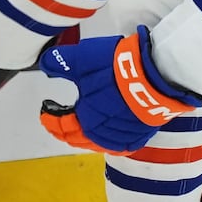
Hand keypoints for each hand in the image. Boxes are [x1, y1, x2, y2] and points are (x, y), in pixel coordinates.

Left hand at [38, 26, 201, 154]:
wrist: (156, 74)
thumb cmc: (115, 68)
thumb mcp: (81, 58)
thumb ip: (60, 61)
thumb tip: (45, 64)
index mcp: (84, 120)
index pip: (60, 126)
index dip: (50, 119)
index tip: (46, 111)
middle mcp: (102, 134)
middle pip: (78, 138)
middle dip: (66, 130)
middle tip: (59, 122)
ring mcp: (124, 135)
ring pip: (99, 142)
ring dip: (87, 136)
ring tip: (83, 127)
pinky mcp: (142, 132)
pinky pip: (121, 143)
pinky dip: (111, 139)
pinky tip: (110, 133)